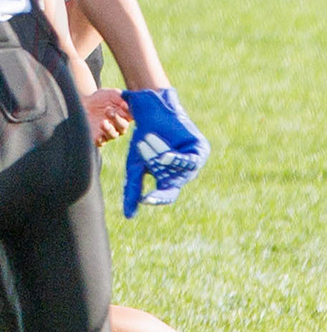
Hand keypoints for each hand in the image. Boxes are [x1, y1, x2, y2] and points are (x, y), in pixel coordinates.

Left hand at [83, 88, 130, 145]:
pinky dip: (100, 140)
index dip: (129, 113)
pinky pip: (100, 142)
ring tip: (103, 122)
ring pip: (113, 135)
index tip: (122, 105)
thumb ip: (120, 97)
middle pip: (123, 127)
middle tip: (108, 111)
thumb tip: (126, 105)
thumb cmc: (101, 98)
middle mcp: (119, 126)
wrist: (85, 103)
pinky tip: (98, 135)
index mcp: (126, 115)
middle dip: (117, 120)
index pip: (132, 117)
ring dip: (109, 129)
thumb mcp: (111, 94)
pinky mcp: (97, 137)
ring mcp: (109, 132)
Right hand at [121, 87, 207, 216]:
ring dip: (159, 157)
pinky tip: (166, 158)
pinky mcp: (200, 150)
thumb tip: (129, 217)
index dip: (158, 198)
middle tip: (142, 148)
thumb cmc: (143, 140)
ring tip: (149, 140)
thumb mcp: (135, 166)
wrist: (151, 114)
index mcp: (170, 180)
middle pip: (168, 178)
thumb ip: (133, 190)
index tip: (146, 200)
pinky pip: (189, 162)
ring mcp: (194, 162)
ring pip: (176, 170)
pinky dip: (177, 160)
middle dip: (153, 163)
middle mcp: (184, 173)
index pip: (167, 195)